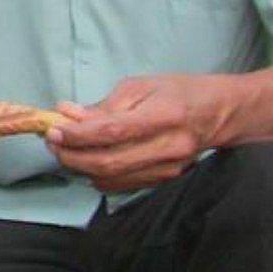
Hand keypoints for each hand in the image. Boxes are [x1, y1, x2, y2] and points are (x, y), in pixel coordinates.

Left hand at [46, 74, 215, 191]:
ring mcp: (169, 168)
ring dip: (80, 167)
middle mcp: (169, 147)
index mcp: (164, 116)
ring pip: (113, 178)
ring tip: (63, 151)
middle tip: (52, 143)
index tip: (54, 130)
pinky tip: (85, 163)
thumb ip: (104, 105)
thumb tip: (68, 115)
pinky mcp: (165, 180)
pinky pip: (123, 185)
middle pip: (110, 162)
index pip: (112, 131)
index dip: (78, 134)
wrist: (220, 113)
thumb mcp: (140, 86)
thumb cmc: (178, 92)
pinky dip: (97, 176)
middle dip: (72, 155)